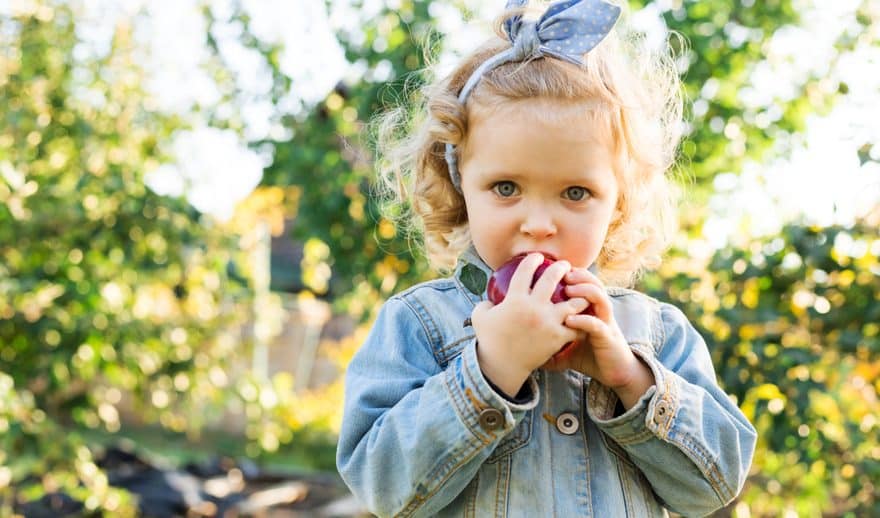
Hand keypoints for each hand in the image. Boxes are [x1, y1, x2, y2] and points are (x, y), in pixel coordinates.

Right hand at [472, 253, 588, 396]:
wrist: (502, 366)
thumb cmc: (489, 340)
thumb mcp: (479, 316)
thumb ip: (486, 302)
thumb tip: (492, 296)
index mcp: (515, 299)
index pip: (526, 271)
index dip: (532, 260)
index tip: (538, 257)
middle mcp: (534, 307)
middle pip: (552, 279)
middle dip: (561, 268)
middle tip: (564, 266)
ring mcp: (548, 322)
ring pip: (573, 302)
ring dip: (579, 294)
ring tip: (581, 291)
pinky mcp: (558, 337)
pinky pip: (577, 326)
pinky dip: (581, 321)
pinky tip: (583, 318)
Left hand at [542, 267, 654, 408]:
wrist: (614, 373)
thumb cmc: (589, 357)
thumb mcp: (565, 347)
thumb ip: (548, 341)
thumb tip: (522, 345)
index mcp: (590, 310)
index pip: (584, 284)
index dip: (572, 273)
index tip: (552, 267)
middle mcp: (599, 312)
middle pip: (594, 284)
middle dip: (579, 275)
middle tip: (562, 272)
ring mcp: (605, 323)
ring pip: (600, 298)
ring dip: (585, 291)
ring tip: (568, 289)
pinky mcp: (608, 337)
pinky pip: (596, 325)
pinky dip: (583, 320)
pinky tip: (569, 320)